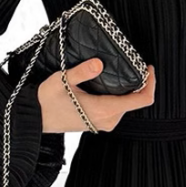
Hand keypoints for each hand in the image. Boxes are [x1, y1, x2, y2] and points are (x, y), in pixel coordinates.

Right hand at [38, 58, 156, 132]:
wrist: (34, 119)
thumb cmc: (46, 101)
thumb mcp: (61, 81)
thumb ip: (81, 71)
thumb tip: (98, 63)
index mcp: (104, 110)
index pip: (141, 100)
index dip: (151, 83)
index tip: (148, 68)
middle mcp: (108, 120)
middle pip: (136, 101)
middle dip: (140, 83)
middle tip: (135, 64)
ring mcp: (104, 123)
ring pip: (127, 105)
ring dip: (130, 90)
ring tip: (124, 71)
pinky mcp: (99, 122)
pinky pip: (118, 108)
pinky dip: (120, 95)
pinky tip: (112, 83)